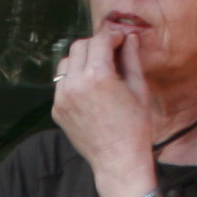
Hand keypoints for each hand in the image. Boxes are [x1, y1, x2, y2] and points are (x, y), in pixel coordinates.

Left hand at [50, 30, 158, 196]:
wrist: (118, 160)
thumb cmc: (135, 126)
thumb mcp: (138, 88)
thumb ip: (131, 58)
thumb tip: (129, 37)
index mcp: (98, 75)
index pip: (100, 39)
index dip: (113, 35)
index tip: (121, 39)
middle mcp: (75, 84)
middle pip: (79, 46)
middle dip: (96, 44)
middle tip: (111, 52)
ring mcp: (62, 97)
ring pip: (66, 63)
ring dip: (81, 60)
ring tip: (99, 70)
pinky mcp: (57, 109)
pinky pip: (62, 84)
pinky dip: (74, 79)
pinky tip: (90, 90)